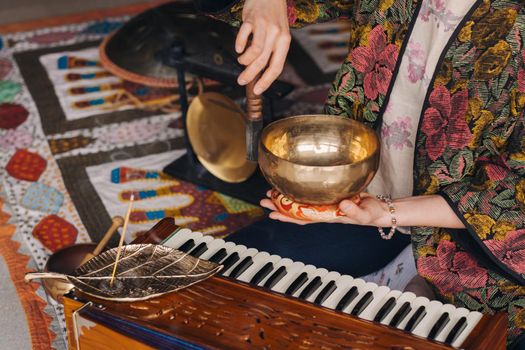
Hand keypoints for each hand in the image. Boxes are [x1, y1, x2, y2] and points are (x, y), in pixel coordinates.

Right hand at [236, 0, 290, 93]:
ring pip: (254, 52)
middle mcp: (276, 35)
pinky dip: (239, 45)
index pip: (276, 67)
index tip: (257, 90)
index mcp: (285, 42)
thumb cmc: (274, 17)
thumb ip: (272, 51)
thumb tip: (260, 72)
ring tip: (241, 60)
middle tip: (241, 81)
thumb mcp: (279, 34)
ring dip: (245, 61)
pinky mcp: (251, 18)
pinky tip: (239, 48)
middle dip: (250, 75)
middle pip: (262, 62)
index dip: (266, 81)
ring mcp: (264, 26)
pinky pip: (243, 36)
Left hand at [260, 191, 391, 226]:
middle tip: (263, 200)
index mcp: (327, 216)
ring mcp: (325, 203)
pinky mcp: (330, 195)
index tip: (271, 213)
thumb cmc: (371, 213)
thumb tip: (341, 205)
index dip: (286, 217)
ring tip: (271, 193)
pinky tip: (292, 186)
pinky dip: (299, 191)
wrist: (379, 209)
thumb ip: (354, 211)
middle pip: (296, 210)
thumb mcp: (364, 214)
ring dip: (285, 198)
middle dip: (278, 206)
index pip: (302, 218)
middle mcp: (322, 211)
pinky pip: (310, 194)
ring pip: (300, 201)